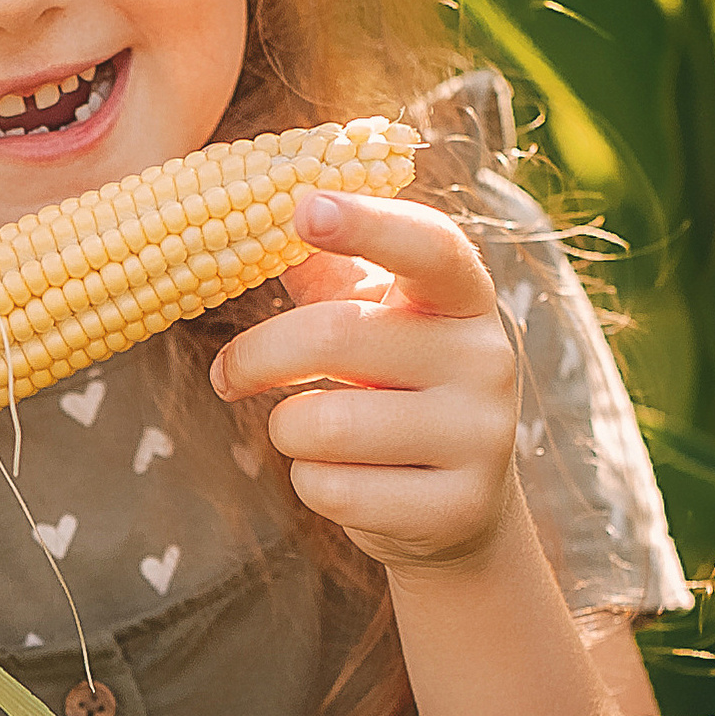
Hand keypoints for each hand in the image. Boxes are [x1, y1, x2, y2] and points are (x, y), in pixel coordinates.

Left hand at [208, 192, 519, 576]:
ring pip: (324, 424)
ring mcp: (481, 436)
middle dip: (256, 357)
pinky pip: (333, 490)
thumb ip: (325, 272)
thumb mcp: (374, 323)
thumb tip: (249, 213)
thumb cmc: (392, 392)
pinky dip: (310, 484)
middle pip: (335, 336)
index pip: (429, 246)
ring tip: (311, 432)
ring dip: (286, 430)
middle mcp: (487, 358)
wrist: (456, 508)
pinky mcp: (457, 508)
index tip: (304, 208)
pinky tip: (345, 480)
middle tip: (227, 375)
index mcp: (464, 297)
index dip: (368, 223)